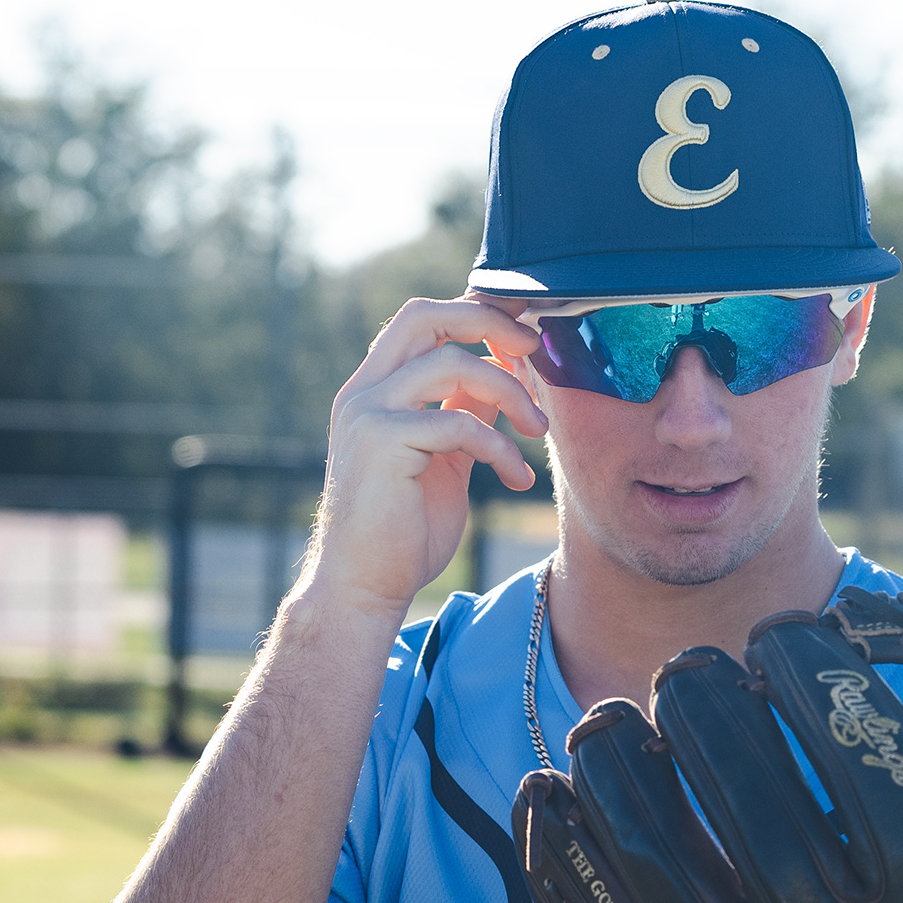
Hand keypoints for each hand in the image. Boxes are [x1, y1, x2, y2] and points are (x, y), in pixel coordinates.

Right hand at [311, 297, 546, 619]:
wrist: (365, 587)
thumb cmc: (404, 532)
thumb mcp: (444, 460)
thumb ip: (463, 414)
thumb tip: (501, 378)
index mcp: (375, 390)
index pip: (422, 322)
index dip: (474, 315)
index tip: (522, 337)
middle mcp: (364, 392)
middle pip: (425, 316)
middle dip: (487, 321)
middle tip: (533, 349)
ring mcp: (368, 413)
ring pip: (452, 364)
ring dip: (509, 392)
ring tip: (539, 429)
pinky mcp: (381, 442)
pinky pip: (458, 422)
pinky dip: (500, 446)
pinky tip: (517, 477)